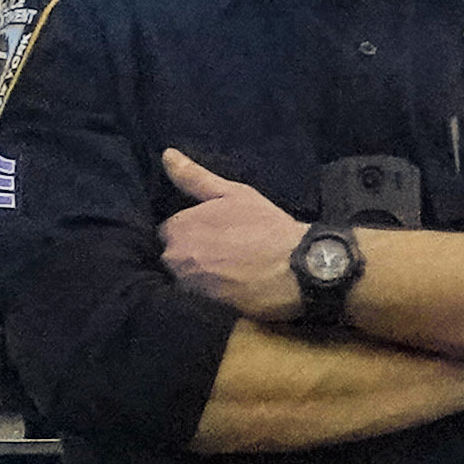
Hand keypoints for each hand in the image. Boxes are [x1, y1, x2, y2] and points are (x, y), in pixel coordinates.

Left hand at [157, 149, 303, 318]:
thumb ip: (194, 177)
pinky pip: (194, 300)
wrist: (297, 267)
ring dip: (198, 274)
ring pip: (183, 278)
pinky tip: (227, 289)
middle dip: (190, 253)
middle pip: (173, 256)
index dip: (191, 230)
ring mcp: (188, 285)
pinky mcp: (202, 309)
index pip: (169, 231)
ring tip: (228, 270)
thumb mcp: (233, 193)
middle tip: (223, 251)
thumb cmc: (266, 226)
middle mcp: (175, 258)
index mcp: (179, 227)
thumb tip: (166, 154)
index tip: (213, 232)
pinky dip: (206, 295)